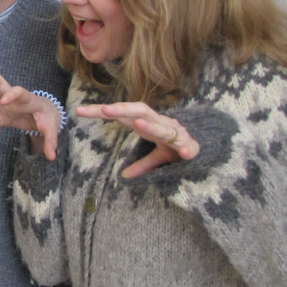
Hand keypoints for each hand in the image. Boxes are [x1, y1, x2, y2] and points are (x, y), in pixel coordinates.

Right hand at [0, 74, 62, 160]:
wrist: (46, 114)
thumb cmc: (48, 116)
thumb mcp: (52, 127)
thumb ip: (51, 141)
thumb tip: (51, 157)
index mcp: (27, 98)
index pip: (17, 90)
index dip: (10, 94)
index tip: (4, 101)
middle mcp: (13, 99)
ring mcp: (5, 107)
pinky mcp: (2, 117)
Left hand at [76, 102, 199, 177]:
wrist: (206, 144)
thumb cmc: (175, 146)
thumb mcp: (156, 157)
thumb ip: (141, 164)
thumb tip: (124, 176)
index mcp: (145, 123)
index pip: (121, 114)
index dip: (101, 111)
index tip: (80, 111)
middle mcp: (159, 123)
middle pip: (139, 112)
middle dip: (124, 110)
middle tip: (106, 110)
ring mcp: (175, 132)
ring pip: (162, 126)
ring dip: (151, 125)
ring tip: (139, 124)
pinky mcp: (190, 144)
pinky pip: (188, 146)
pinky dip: (186, 148)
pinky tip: (184, 153)